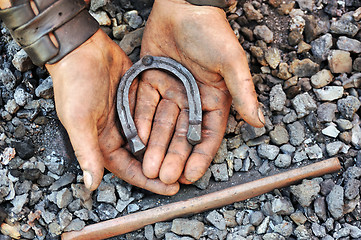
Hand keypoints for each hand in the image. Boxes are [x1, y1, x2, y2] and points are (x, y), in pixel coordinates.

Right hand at [46, 29, 178, 194]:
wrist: (82, 49)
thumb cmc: (74, 84)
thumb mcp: (78, 120)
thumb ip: (86, 151)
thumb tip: (91, 185)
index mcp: (102, 143)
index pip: (129, 169)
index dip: (148, 181)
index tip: (170, 189)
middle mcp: (119, 133)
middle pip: (145, 157)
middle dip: (164, 166)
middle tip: (185, 174)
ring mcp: (131, 117)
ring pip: (154, 138)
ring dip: (170, 147)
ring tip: (190, 156)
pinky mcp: (140, 100)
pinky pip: (157, 116)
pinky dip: (169, 124)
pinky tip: (186, 129)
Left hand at [135, 0, 264, 183]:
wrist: (183, 5)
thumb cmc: (212, 31)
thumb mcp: (231, 61)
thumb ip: (243, 91)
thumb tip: (259, 122)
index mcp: (214, 99)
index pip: (208, 134)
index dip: (200, 156)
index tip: (191, 175)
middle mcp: (192, 99)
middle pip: (182, 134)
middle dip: (174, 156)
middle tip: (165, 177)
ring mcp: (171, 91)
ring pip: (161, 124)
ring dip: (155, 145)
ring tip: (148, 166)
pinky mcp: (151, 80)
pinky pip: (144, 105)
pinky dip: (140, 122)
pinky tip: (136, 139)